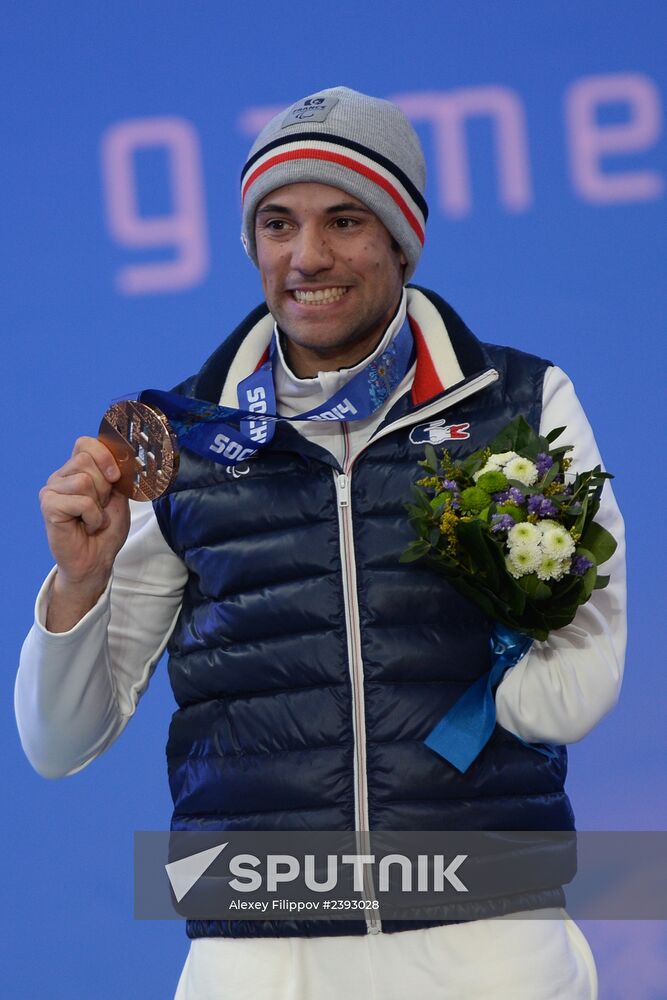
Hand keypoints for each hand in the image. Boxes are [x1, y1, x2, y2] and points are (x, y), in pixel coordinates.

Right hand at [39, 437, 130, 627]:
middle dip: (104, 487)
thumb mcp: (119, 497)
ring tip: (92, 518)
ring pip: (84, 480)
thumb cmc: (106, 530)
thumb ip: (116, 475)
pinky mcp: (49, 505)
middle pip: (87, 460)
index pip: (85, 443)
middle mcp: (61, 476)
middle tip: (100, 507)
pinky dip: (92, 517)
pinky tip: (86, 526)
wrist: (96, 560)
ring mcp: (52, 490)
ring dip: (98, 505)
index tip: (115, 477)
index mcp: (77, 469)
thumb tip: (121, 457)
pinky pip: (81, 501)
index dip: (104, 455)